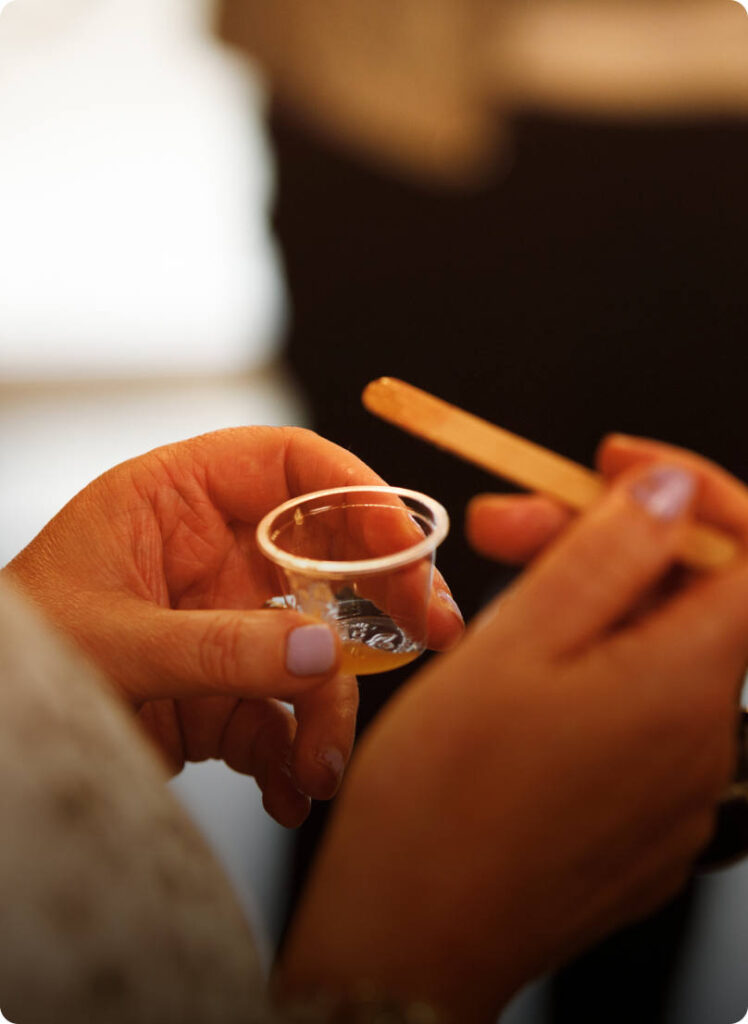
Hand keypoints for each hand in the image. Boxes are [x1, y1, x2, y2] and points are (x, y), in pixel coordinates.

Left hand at [4, 427, 463, 825]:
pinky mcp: (226, 687)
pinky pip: (285, 711)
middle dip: (380, 597)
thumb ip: (220, 647)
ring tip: (320, 767)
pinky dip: (296, 752)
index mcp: (176, 500)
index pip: (288, 465)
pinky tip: (291, 789)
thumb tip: (326, 651)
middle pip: (325, 552)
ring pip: (316, 644)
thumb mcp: (113, 643)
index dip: (356, 491)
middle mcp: (212, 554)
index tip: (403, 542)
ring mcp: (225, 622)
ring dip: (331, 706)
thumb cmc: (18, 659)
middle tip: (432, 631)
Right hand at [279, 440, 747, 1020]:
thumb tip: (675, 493)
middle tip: (500, 528)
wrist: (408, 942)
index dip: (689, 493)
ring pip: (652, 653)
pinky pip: (635, 714)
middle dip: (600, 542)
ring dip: (582, 605)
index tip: (609, 469)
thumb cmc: (442, 801)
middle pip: (687, 598)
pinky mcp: (643, 822)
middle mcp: (704, 744)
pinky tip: (514, 676)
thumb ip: (609, 556)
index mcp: (685, 687)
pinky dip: (586, 671)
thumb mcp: (515, 644)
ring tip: (489, 602)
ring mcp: (678, 792)